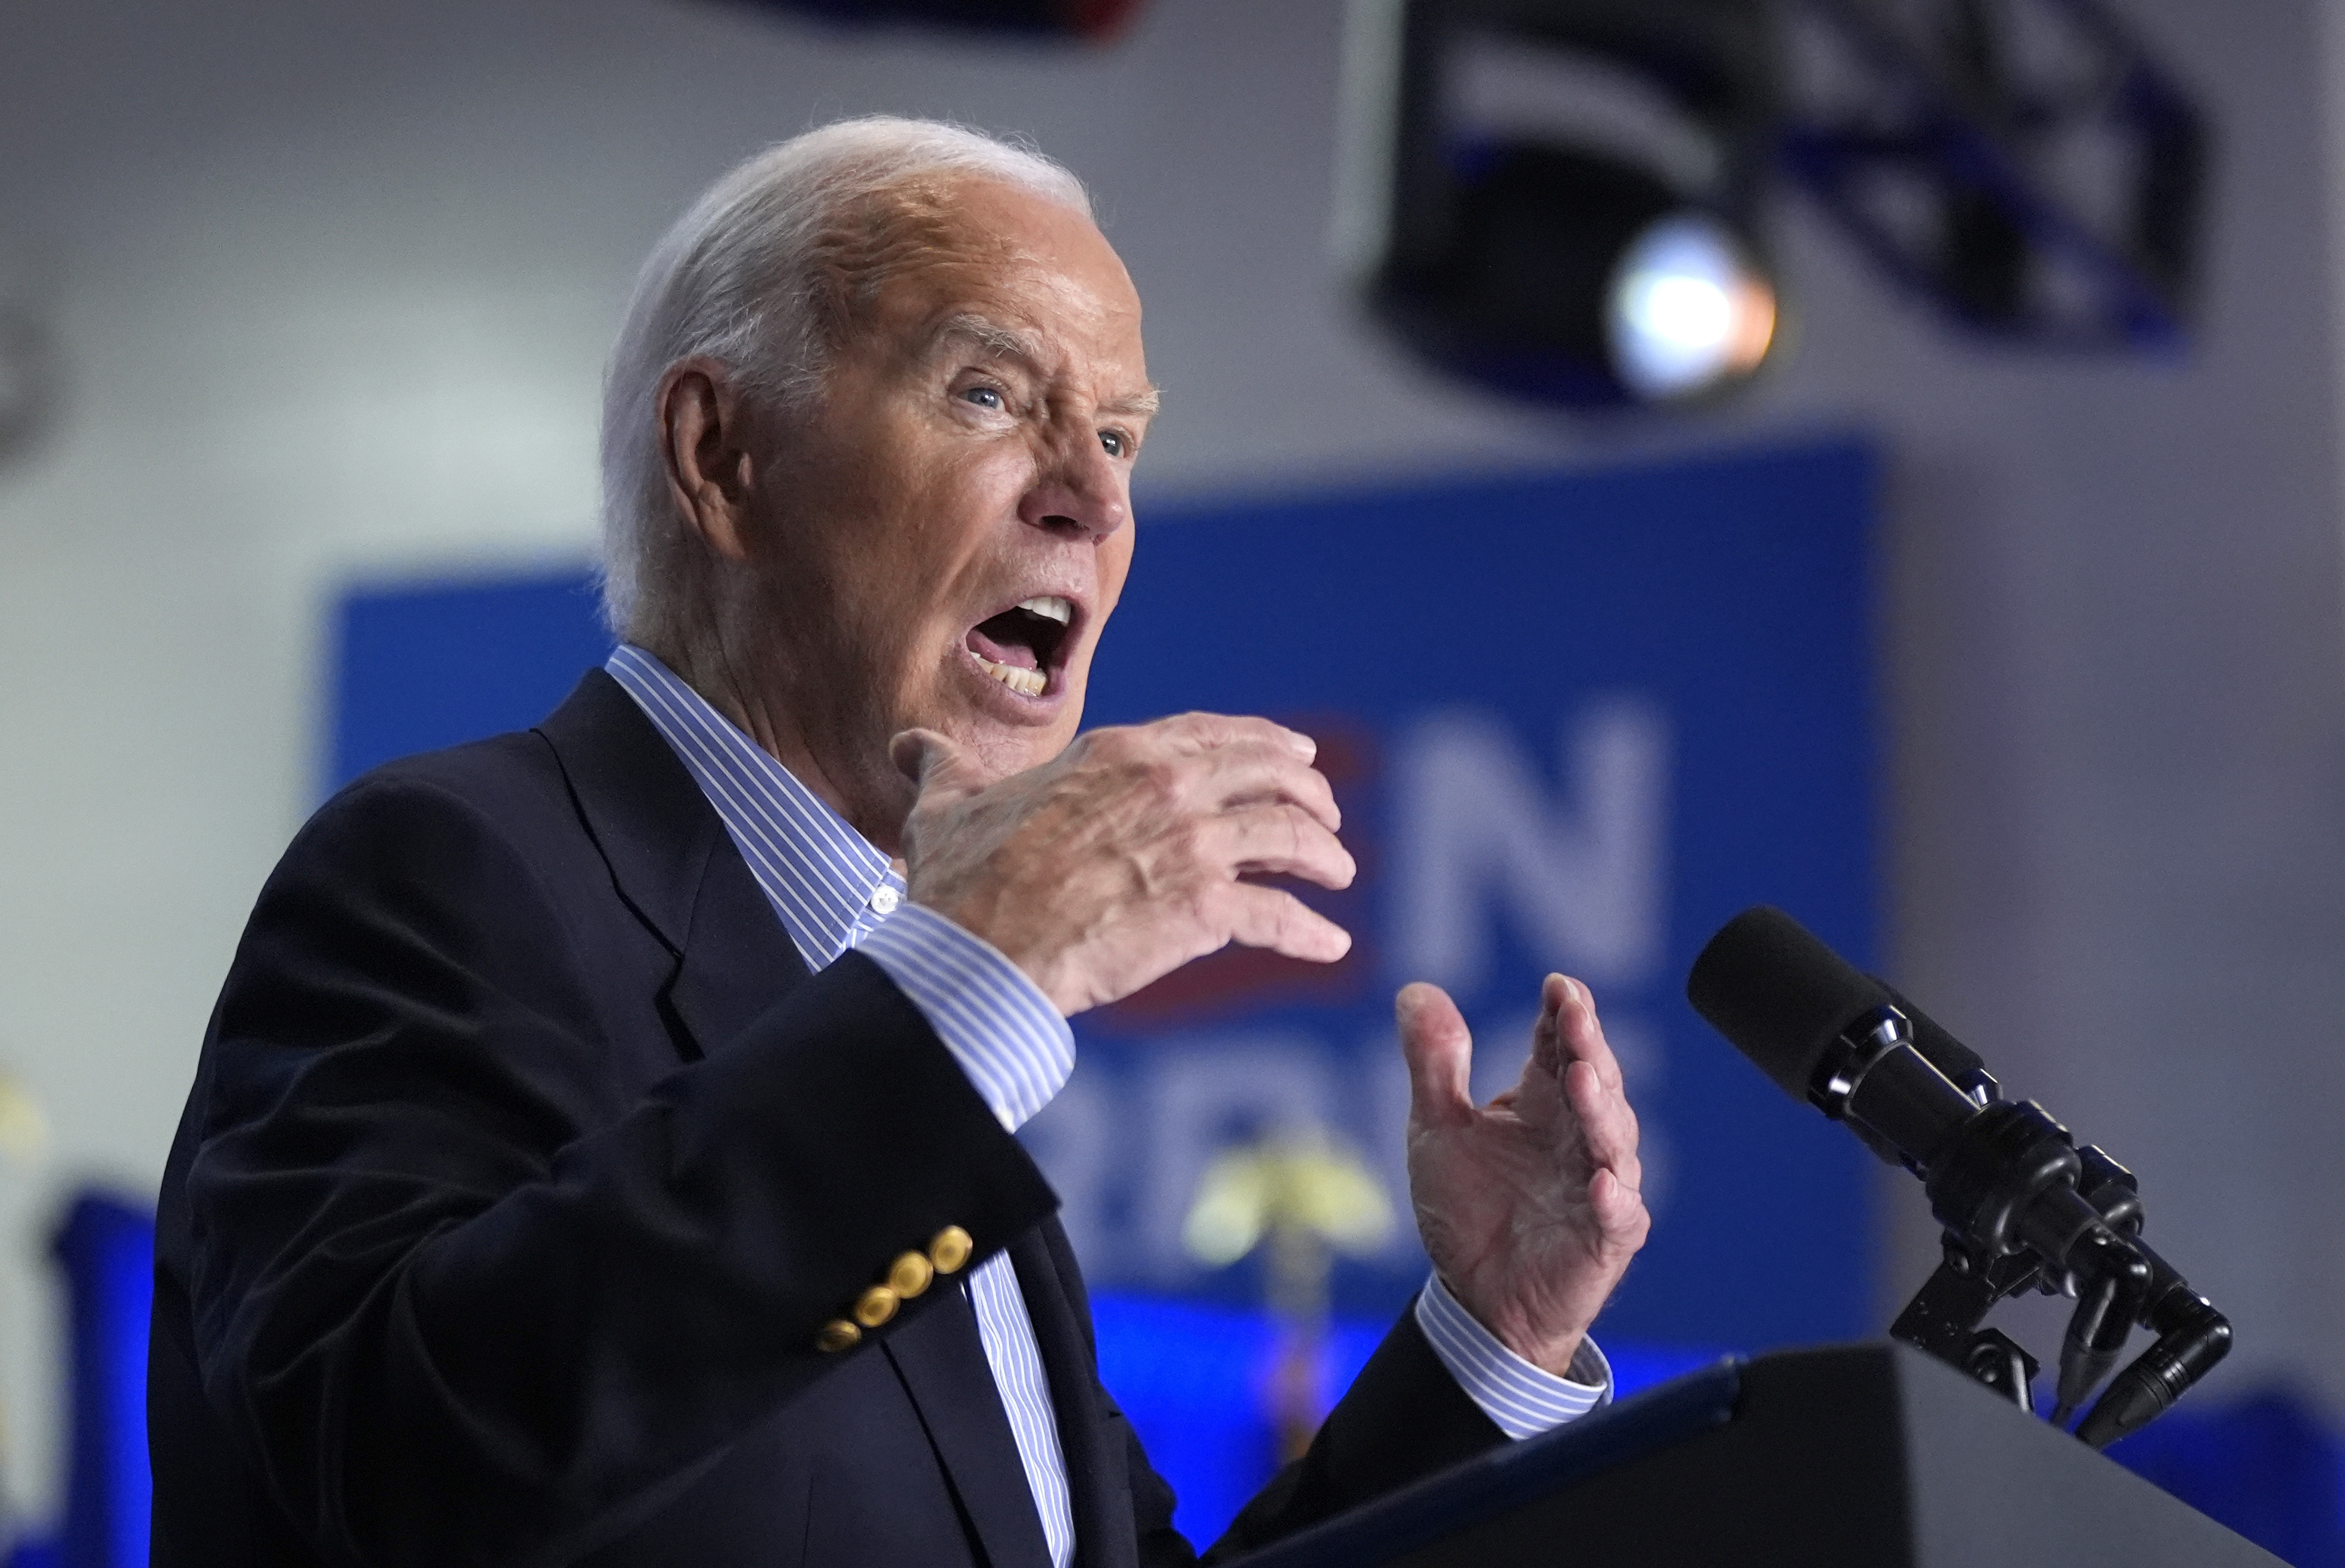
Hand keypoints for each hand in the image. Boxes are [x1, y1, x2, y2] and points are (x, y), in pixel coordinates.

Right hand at [891, 714, 1356, 1015]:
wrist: (978, 951)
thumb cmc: (960, 882)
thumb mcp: (945, 805)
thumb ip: (940, 766)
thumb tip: (908, 745)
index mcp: (1117, 753)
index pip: (1214, 733)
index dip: (1264, 742)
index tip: (1294, 753)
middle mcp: (1167, 787)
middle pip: (1270, 774)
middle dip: (1309, 792)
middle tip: (1326, 817)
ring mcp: (1190, 845)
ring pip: (1290, 836)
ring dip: (1323, 855)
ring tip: (1338, 874)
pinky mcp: (1204, 910)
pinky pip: (1279, 916)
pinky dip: (1312, 932)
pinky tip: (1332, 944)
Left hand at [1401, 974, 1648, 1376]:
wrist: (1476, 1298)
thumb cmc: (1468, 1208)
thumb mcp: (1437, 1129)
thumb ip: (1433, 1063)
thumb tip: (1414, 989)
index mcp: (1542, 1102)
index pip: (1559, 1045)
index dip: (1564, 1013)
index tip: (1558, 984)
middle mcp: (1578, 1136)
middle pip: (1595, 1080)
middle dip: (1587, 1045)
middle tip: (1575, 1015)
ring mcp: (1599, 1186)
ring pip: (1611, 1139)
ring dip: (1600, 1109)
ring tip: (1583, 1080)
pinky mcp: (1606, 1239)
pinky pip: (1618, 1216)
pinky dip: (1613, 1199)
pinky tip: (1602, 1183)